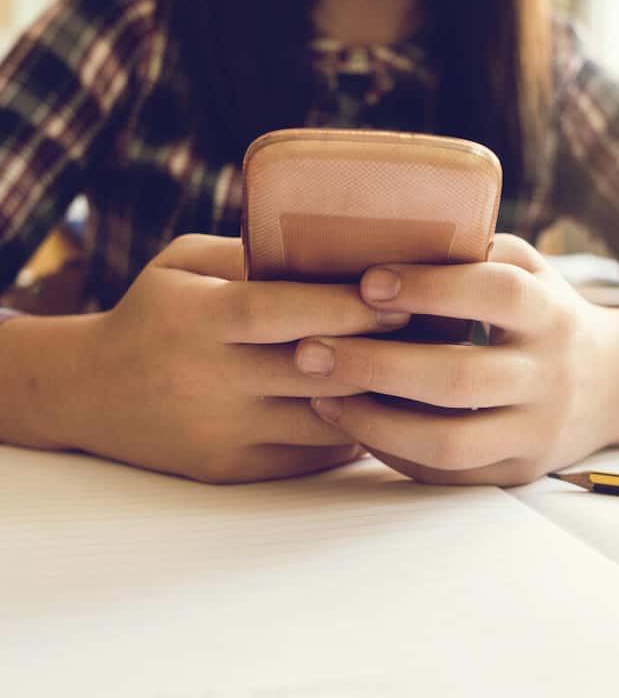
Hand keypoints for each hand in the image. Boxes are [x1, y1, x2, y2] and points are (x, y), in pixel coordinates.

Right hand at [57, 235, 410, 482]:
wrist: (89, 393)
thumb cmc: (150, 313)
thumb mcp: (181, 262)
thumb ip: (245, 252)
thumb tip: (327, 242)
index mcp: (197, 318)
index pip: (278, 310)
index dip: (342, 304)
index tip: (398, 295)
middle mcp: (208, 379)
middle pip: (312, 369)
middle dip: (379, 351)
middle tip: (435, 331)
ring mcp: (221, 432)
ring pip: (321, 420)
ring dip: (377, 398)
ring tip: (423, 371)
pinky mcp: (230, 469)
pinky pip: (308, 456)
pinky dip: (350, 433)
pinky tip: (382, 408)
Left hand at [299, 234, 618, 485]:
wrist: (614, 383)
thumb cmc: (543, 311)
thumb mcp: (525, 268)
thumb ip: (471, 251)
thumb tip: (379, 230)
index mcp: (549, 312)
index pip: (495, 296)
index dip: (431, 287)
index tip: (367, 282)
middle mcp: (548, 374)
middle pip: (459, 378)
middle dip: (376, 365)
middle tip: (310, 352)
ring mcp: (535, 431)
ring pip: (450, 441)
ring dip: (374, 421)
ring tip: (318, 396)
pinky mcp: (516, 470)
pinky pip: (447, 472)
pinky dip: (393, 450)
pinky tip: (352, 424)